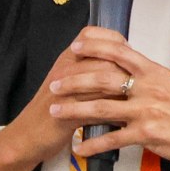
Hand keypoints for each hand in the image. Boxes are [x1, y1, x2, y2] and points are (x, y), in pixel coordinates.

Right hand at [0, 26, 135, 170]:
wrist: (28, 134)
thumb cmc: (53, 108)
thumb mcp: (69, 82)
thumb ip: (90, 69)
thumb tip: (122, 64)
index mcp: (67, 59)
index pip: (90, 35)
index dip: (114, 41)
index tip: (129, 51)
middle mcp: (65, 70)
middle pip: (103, 60)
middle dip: (126, 71)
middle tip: (141, 81)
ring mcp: (64, 91)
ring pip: (101, 83)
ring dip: (124, 92)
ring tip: (138, 101)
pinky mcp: (65, 113)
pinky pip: (95, 109)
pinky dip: (113, 115)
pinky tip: (124, 121)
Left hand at [48, 28, 169, 170]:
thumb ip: (148, 78)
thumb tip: (126, 71)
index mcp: (154, 72)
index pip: (120, 51)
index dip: (95, 46)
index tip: (75, 46)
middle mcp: (148, 88)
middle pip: (103, 78)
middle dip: (74, 81)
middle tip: (54, 83)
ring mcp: (147, 111)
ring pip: (101, 108)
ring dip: (73, 110)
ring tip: (55, 112)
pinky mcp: (146, 135)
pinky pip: (112, 139)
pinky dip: (92, 144)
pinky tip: (79, 148)